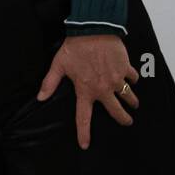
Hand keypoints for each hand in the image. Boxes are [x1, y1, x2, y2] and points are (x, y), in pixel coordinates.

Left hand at [36, 34, 137, 148]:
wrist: (93, 29)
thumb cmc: (74, 47)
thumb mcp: (58, 65)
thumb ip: (50, 82)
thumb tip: (40, 97)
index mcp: (85, 90)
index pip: (83, 117)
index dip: (84, 133)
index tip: (85, 145)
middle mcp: (103, 89)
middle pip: (117, 111)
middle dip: (123, 119)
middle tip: (126, 121)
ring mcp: (117, 80)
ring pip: (129, 97)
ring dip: (132, 101)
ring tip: (133, 103)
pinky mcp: (126, 69)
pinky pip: (134, 78)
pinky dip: (133, 79)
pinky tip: (131, 78)